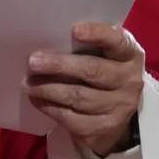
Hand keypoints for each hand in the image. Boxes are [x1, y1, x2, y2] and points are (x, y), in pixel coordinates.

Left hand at [24, 21, 143, 157]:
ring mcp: (119, 107)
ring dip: (48, 89)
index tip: (74, 30)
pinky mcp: (104, 128)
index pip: (118, 41)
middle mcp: (130, 81)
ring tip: (27, 83)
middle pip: (93, 71)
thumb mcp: (102, 54)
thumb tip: (47, 42)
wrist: (115, 112)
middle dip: (60, 65)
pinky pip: (72, 118)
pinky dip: (50, 108)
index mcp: (130, 55)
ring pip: (79, 97)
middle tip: (33, 62)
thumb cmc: (101, 71)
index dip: (97, 34)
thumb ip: (84, 46)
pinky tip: (36, 99)